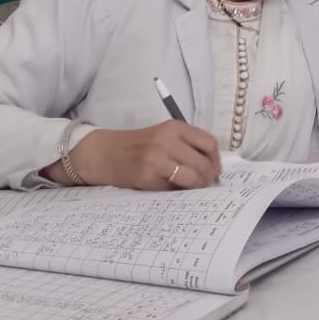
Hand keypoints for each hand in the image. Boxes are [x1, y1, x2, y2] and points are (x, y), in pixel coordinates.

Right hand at [66, 121, 221, 189]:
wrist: (103, 152)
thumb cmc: (137, 145)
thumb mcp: (163, 136)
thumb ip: (185, 146)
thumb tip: (211, 167)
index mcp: (175, 127)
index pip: (209, 143)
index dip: (216, 160)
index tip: (215, 170)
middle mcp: (167, 140)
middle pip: (203, 163)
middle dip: (208, 177)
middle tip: (206, 184)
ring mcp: (156, 158)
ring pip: (191, 178)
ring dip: (196, 186)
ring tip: (193, 189)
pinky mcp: (146, 176)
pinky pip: (172, 188)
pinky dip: (177, 192)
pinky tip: (173, 190)